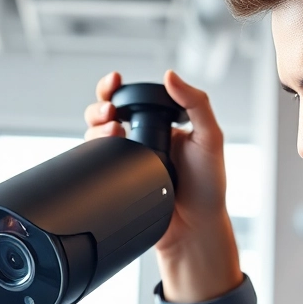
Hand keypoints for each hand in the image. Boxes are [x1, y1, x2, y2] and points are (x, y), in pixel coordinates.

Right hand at [83, 70, 242, 303]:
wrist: (194, 228)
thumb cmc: (208, 186)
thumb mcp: (210, 138)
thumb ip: (196, 104)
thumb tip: (170, 75)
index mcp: (162, 125)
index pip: (134, 98)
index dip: (118, 88)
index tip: (115, 81)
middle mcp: (141, 140)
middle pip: (105, 114)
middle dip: (99, 107)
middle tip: (110, 112)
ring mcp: (126, 161)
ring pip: (96, 135)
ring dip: (96, 127)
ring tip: (111, 131)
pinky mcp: (115, 181)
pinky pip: (95, 161)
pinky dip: (92, 151)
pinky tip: (103, 151)